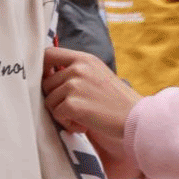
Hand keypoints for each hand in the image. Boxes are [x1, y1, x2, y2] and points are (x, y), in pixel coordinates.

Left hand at [43, 47, 141, 178]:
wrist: (135, 118)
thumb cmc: (117, 100)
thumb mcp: (98, 74)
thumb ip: (76, 70)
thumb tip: (49, 76)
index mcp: (84, 59)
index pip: (49, 54)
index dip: (43, 70)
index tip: (49, 83)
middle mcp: (77, 68)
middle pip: (46, 83)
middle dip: (56, 99)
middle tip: (77, 109)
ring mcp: (74, 85)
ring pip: (49, 101)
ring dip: (62, 113)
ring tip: (83, 117)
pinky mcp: (72, 104)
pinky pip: (56, 115)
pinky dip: (68, 124)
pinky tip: (83, 125)